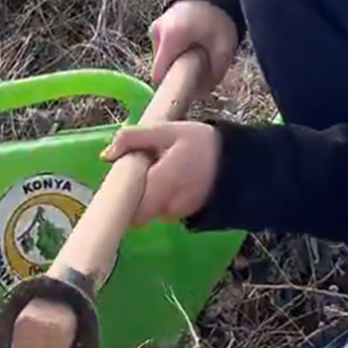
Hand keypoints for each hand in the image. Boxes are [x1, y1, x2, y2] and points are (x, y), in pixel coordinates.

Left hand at [100, 121, 219, 225]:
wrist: (240, 163)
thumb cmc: (202, 144)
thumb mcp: (168, 130)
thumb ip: (135, 138)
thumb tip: (106, 155)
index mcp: (161, 184)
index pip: (128, 207)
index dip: (119, 197)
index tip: (118, 180)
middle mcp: (167, 207)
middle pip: (136, 210)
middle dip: (133, 193)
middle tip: (140, 170)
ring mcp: (176, 215)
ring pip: (149, 210)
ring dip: (147, 194)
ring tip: (158, 171)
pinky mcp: (184, 216)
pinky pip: (162, 210)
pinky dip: (160, 198)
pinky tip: (169, 180)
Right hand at [149, 0, 238, 90]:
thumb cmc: (219, 18)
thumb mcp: (224, 49)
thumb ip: (214, 74)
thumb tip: (201, 93)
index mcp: (170, 39)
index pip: (159, 75)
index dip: (172, 85)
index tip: (187, 86)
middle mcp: (157, 34)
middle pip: (161, 67)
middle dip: (178, 72)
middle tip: (198, 68)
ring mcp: (155, 28)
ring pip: (163, 57)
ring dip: (177, 60)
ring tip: (197, 53)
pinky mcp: (158, 25)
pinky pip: (164, 47)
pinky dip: (176, 50)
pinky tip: (191, 44)